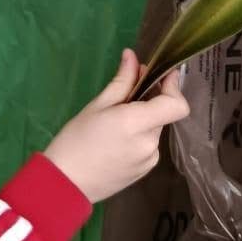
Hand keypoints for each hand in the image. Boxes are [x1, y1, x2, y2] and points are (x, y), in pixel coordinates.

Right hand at [44, 50, 189, 205]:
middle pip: (162, 114)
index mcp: (137, 123)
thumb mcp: (97, 106)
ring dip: (142, 121)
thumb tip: (133, 56)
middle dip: (148, 103)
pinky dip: (138, 138)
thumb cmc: (75, 140)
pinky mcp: (145, 171)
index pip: (177, 105)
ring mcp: (149, 160)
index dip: (174, 87)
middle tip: (121, 101)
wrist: (65, 184)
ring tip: (112, 126)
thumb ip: (122, 81)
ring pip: (154, 130)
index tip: (162, 75)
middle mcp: (149, 143)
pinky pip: (148, 146)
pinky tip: (115, 143)